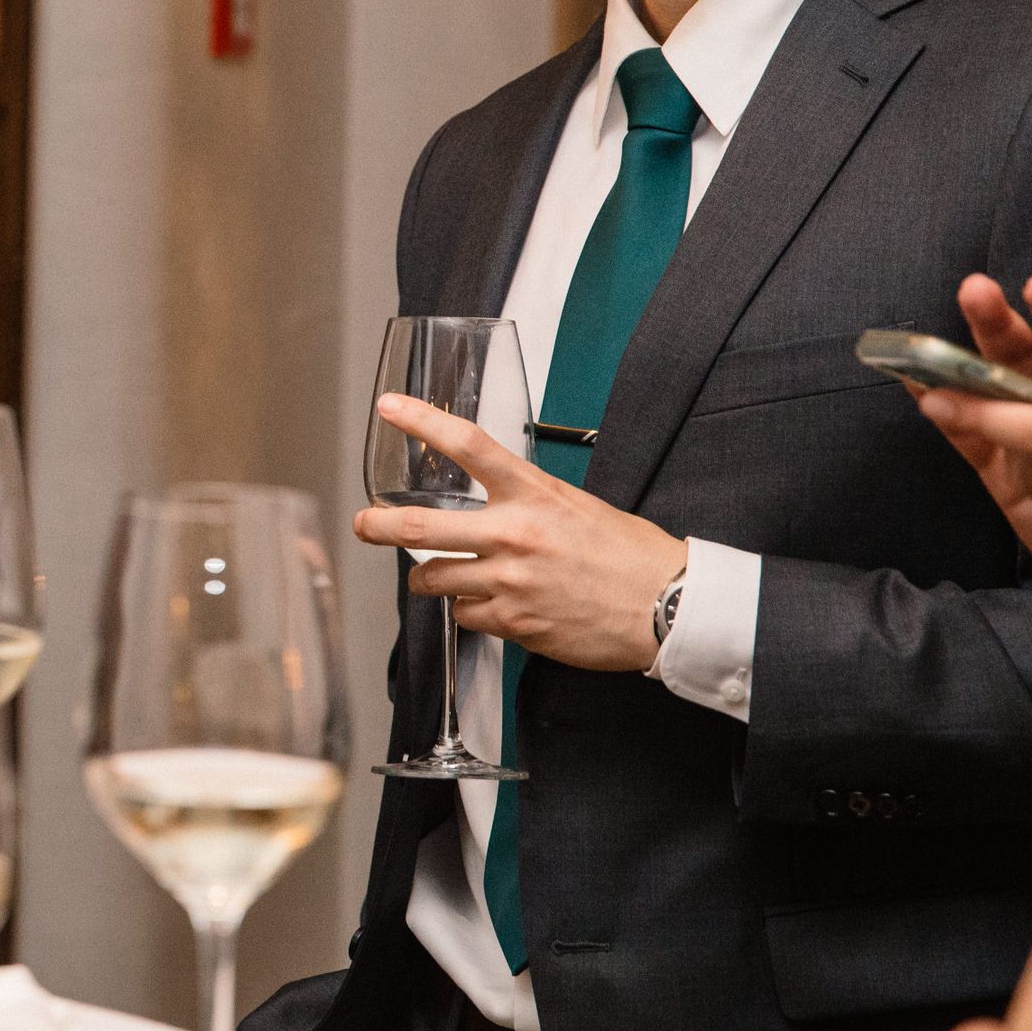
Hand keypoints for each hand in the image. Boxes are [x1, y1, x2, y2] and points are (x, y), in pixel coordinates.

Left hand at [353, 394, 686, 671]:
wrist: (667, 608)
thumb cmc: (631, 556)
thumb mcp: (577, 506)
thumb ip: (528, 502)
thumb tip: (494, 504)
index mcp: (533, 494)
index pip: (467, 445)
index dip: (421, 421)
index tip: (389, 407)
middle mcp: (514, 534)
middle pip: (419, 527)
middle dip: (377, 526)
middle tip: (363, 523)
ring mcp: (509, 582)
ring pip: (433, 579)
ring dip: (427, 579)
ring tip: (435, 575)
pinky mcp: (514, 623)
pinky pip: (465, 615)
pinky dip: (469, 610)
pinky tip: (491, 605)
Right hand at [913, 274, 1031, 605]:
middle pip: (1030, 349)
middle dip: (1002, 321)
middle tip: (977, 292)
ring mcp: (1027, 429)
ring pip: (991, 385)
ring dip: (960, 356)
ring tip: (919, 342)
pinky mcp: (1002, 469)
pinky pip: (964, 436)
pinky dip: (937, 409)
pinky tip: (909, 378)